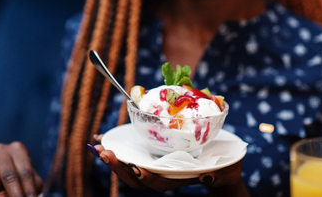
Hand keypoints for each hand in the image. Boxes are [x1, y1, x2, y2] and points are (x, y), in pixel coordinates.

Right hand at [0, 142, 42, 196]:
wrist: (3, 175)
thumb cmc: (21, 178)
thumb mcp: (30, 181)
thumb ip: (26, 188)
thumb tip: (3, 195)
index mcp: (17, 148)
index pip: (25, 172)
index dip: (29, 190)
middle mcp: (0, 149)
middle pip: (9, 176)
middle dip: (15, 194)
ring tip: (2, 194)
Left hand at [90, 136, 247, 195]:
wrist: (220, 166)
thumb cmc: (224, 169)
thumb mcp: (224, 171)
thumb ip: (216, 175)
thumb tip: (207, 178)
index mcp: (178, 179)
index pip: (159, 183)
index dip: (147, 178)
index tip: (137, 170)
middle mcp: (163, 174)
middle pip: (137, 177)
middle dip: (119, 167)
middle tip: (104, 152)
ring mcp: (156, 165)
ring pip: (129, 167)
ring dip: (113, 158)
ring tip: (97, 145)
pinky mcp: (153, 155)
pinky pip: (131, 154)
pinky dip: (116, 147)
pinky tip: (101, 138)